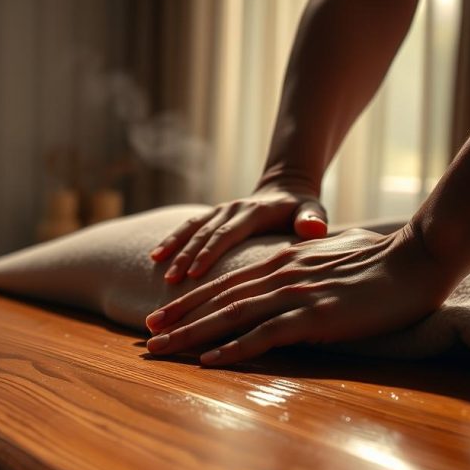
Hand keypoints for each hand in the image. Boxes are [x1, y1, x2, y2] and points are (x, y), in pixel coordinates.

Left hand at [144, 224, 454, 365]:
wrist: (417, 259)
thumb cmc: (380, 261)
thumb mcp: (330, 261)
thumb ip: (303, 271)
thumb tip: (291, 282)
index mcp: (282, 263)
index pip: (226, 284)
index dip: (191, 301)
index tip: (163, 315)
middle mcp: (279, 276)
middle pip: (218, 301)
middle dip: (178, 319)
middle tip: (145, 335)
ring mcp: (294, 295)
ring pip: (230, 317)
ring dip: (192, 335)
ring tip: (161, 349)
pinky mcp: (314, 317)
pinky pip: (265, 336)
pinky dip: (234, 349)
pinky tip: (208, 361)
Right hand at [150, 185, 328, 282]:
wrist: (287, 190)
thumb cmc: (303, 211)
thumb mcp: (314, 212)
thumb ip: (312, 220)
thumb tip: (314, 227)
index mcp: (254, 212)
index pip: (227, 234)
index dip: (209, 253)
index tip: (193, 274)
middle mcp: (233, 209)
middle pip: (205, 233)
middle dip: (185, 256)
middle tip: (170, 280)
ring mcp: (221, 211)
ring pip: (192, 228)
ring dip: (174, 247)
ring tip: (157, 266)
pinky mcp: (213, 216)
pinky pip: (188, 226)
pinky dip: (171, 239)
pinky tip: (155, 257)